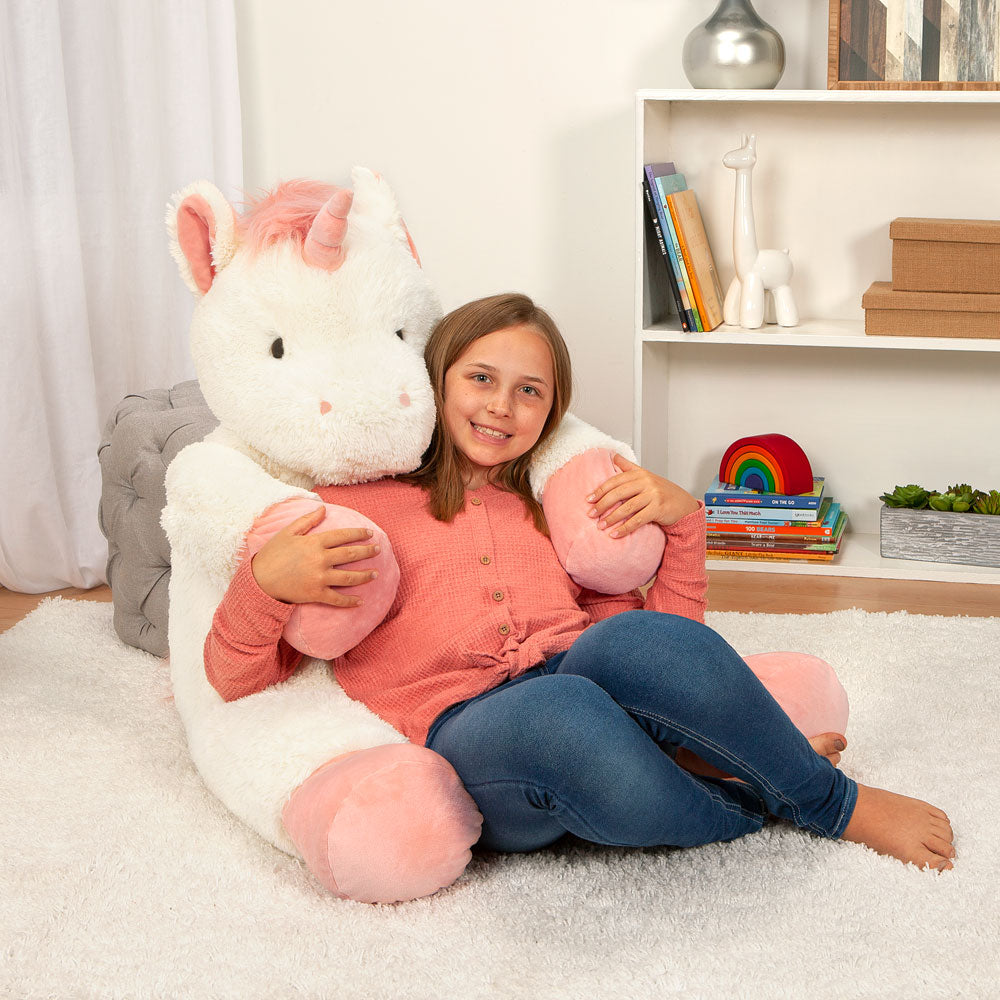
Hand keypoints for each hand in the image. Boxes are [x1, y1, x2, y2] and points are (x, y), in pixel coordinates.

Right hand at [251, 505, 381, 606]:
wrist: (259, 581)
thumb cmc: (272, 554)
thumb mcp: (287, 532)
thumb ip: (307, 520)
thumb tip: (322, 508)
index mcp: (314, 542)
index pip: (342, 535)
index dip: (358, 533)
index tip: (370, 533)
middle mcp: (320, 559)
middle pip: (350, 554)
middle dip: (367, 551)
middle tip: (378, 549)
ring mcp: (319, 578)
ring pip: (349, 577)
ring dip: (365, 576)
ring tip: (376, 573)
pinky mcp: (316, 594)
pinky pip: (338, 599)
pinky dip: (350, 602)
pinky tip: (361, 601)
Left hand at [586, 454, 699, 535]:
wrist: (683, 504)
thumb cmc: (662, 491)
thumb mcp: (646, 476)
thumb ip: (629, 467)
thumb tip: (614, 456)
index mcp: (640, 474)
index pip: (615, 481)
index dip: (600, 490)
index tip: (589, 499)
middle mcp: (646, 482)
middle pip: (619, 493)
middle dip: (602, 504)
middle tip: (591, 514)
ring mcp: (653, 495)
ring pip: (627, 507)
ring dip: (612, 518)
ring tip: (601, 525)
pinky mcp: (658, 508)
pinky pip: (638, 520)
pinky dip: (625, 528)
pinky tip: (615, 534)